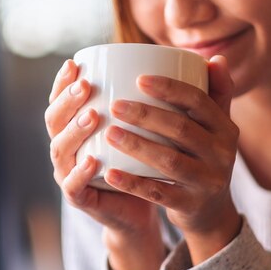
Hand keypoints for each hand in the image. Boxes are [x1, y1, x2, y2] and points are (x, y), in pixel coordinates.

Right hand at [45, 59, 166, 269]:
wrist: (141, 209)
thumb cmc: (149, 162)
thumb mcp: (157, 129)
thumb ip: (179, 97)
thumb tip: (216, 60)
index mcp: (78, 126)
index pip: (60, 99)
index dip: (62, 82)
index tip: (74, 63)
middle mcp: (69, 147)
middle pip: (54, 120)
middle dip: (67, 101)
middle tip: (86, 85)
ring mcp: (70, 174)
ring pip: (61, 150)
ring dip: (74, 132)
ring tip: (92, 115)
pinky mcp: (81, 199)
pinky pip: (75, 186)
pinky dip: (82, 174)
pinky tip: (95, 161)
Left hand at [103, 56, 241, 264]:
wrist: (212, 212)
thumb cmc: (205, 158)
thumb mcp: (216, 129)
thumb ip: (215, 95)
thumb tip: (215, 59)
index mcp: (225, 128)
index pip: (199, 102)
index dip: (170, 89)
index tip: (138, 79)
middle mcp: (222, 154)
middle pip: (181, 129)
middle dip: (146, 115)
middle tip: (115, 105)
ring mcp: (208, 182)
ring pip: (170, 161)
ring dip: (137, 146)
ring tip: (109, 133)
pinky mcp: (190, 205)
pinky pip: (158, 193)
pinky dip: (133, 183)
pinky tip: (109, 173)